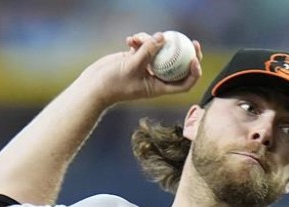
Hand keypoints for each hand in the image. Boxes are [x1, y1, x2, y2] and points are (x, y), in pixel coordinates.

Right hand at [82, 32, 202, 106]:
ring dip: (151, 41)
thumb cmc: (112, 84)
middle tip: (192, 41)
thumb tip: (163, 37)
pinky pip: (145, 46)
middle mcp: (156, 78)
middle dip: (187, 53)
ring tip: (137, 39)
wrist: (94, 85)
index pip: (184, 83)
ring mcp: (147, 68)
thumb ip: (147, 52)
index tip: (194, 58)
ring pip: (160, 51)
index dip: (194, 72)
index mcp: (159, 87)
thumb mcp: (131, 66)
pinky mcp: (137, 58)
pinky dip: (139, 40)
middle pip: (178, 66)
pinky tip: (129, 39)